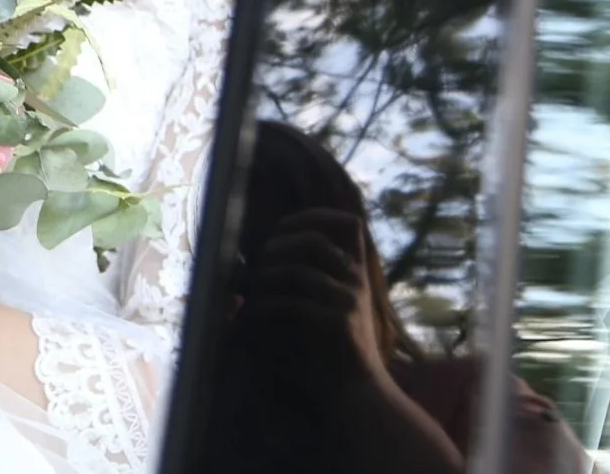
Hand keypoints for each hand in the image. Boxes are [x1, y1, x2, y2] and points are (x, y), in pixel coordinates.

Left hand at [230, 208, 386, 407]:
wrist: (356, 393)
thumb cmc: (334, 350)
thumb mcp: (332, 305)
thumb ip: (313, 277)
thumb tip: (266, 251)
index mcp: (358, 272)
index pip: (350, 223)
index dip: (315, 215)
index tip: (281, 226)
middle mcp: (358, 281)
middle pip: (314, 241)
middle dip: (277, 246)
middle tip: (258, 264)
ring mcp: (350, 301)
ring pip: (298, 272)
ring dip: (266, 277)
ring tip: (251, 290)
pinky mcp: (338, 324)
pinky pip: (292, 304)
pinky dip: (266, 306)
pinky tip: (255, 314)